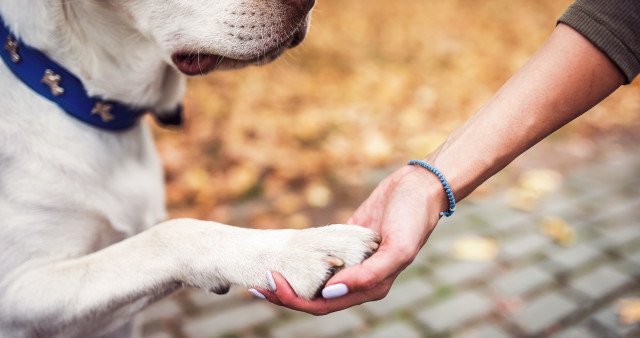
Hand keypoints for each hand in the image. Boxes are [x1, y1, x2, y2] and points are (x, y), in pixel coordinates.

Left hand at [256, 164, 445, 314]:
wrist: (419, 187)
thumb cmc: (413, 218)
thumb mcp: (398, 248)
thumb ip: (368, 275)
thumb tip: (331, 291)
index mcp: (370, 288)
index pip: (323, 305)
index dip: (294, 299)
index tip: (272, 282)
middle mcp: (358, 280)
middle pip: (314, 297)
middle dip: (285, 294)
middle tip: (259, 281)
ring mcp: (352, 262)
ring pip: (315, 280)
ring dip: (291, 280)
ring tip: (265, 271)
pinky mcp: (347, 243)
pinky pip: (320, 256)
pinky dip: (302, 259)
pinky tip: (285, 254)